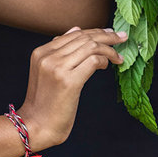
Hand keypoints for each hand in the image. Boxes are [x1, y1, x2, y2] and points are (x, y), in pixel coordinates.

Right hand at [17, 27, 125, 151]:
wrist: (35, 126)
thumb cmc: (44, 103)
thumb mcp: (46, 72)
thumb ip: (59, 52)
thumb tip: (77, 30)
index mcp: (41, 52)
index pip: (74, 34)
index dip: (95, 32)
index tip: (111, 33)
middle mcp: (48, 57)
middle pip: (84, 37)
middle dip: (106, 36)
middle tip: (122, 37)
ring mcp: (57, 68)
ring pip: (91, 46)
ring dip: (109, 50)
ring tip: (119, 57)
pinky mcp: (69, 81)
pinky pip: (93, 61)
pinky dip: (104, 61)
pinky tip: (107, 66)